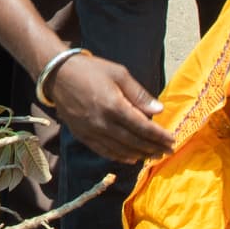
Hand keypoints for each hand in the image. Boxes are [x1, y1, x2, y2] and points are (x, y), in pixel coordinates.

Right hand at [48, 52, 169, 164]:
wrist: (57, 75)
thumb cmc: (91, 70)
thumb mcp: (119, 74)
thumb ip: (139, 94)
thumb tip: (159, 110)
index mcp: (114, 106)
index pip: (143, 127)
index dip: (159, 136)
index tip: (172, 140)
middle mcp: (103, 123)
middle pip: (134, 142)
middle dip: (153, 148)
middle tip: (167, 151)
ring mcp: (91, 131)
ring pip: (120, 150)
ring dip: (139, 154)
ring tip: (153, 156)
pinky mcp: (82, 135)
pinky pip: (104, 151)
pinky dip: (119, 157)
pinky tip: (130, 158)